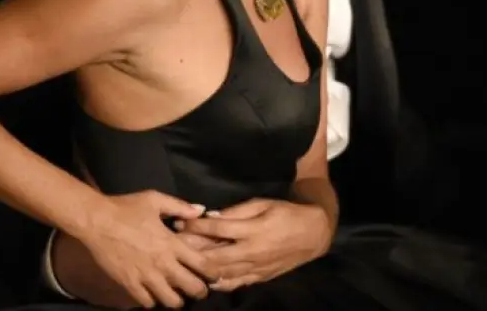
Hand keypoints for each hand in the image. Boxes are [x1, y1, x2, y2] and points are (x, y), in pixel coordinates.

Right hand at [76, 190, 213, 308]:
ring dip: (177, 300)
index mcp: (172, 244)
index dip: (213, 273)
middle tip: (200, 290)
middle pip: (191, 287)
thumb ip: (180, 206)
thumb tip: (200, 210)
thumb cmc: (127, 208)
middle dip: (200, 291)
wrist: (96, 221)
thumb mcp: (156, 200)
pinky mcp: (129, 284)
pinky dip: (153, 301)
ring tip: (177, 296)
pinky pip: (146, 302)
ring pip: (170, 300)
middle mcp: (163, 264)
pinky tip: (154, 295)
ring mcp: (145, 276)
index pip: (202, 264)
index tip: (216, 275)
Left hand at [180, 198, 332, 290]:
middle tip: (173, 246)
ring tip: (183, 263)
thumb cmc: (286, 213)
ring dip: (201, 269)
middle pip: (214, 255)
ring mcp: (255, 268)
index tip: (179, 222)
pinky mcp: (259, 278)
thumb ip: (237, 211)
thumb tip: (211, 217)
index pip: (217, 228)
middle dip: (191, 250)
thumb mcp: (263, 203)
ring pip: (221, 273)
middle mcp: (252, 251)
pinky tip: (206, 278)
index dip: (195, 225)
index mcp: (253, 229)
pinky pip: (234, 283)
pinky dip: (218, 282)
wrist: (312, 234)